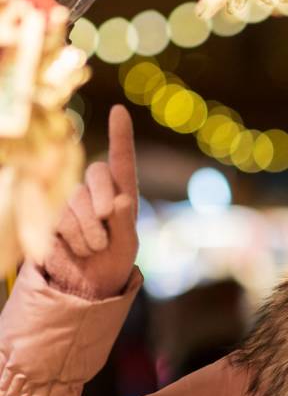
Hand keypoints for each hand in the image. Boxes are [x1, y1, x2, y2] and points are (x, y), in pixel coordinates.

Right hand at [41, 106, 139, 300]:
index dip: (120, 135)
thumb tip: (121, 200)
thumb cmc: (113, 262)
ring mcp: (71, 203)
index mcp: (121, 194)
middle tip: (109, 222)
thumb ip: (126, 223)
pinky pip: (60, 219)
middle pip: (96, 174)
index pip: (121, 161)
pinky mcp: (50, 217)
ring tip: (96, 247)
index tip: (119, 110)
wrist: (86, 285)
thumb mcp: (128, 246)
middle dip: (103, 198)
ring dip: (90, 229)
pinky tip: (78, 250)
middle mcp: (95, 193)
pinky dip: (74, 238)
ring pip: (76, 201)